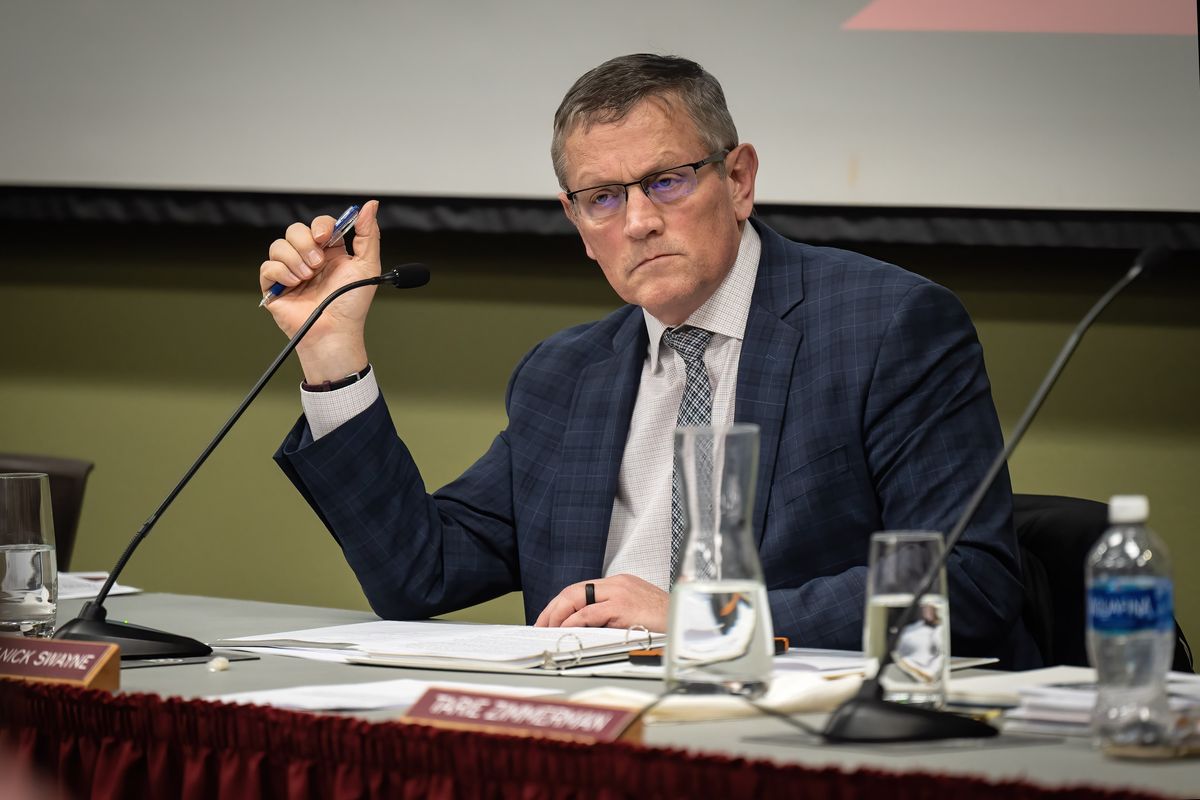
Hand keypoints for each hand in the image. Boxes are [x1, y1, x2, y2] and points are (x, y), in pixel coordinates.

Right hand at [258, 199, 381, 382]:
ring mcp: (290, 271)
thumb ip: (368, 234)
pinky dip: (282, 273)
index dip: (320, 225)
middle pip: (295, 230)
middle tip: (317, 264)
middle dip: (305, 244)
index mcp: (329, 252)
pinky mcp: (274, 286)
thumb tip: (371, 205)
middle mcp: (308, 259)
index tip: (325, 236)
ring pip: (278, 245)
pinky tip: (295, 285)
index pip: (319, 225)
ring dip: (294, 260)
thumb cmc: (351, 305)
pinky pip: (268, 266)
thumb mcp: (368, 266)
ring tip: (307, 278)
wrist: (334, 331)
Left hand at [533, 574, 668, 632]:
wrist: (689, 621)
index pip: (581, 590)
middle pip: (574, 590)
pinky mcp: (622, 606)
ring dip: (557, 615)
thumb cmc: (666, 622)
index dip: (561, 604)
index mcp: (620, 584)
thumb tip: (587, 629)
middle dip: (552, 608)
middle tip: (540, 625)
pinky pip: (589, 613)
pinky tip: (564, 630)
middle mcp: (617, 584)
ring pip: (577, 598)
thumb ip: (614, 615)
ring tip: (547, 630)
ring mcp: (619, 593)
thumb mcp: (637, 613)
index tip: (549, 619)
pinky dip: (572, 621)